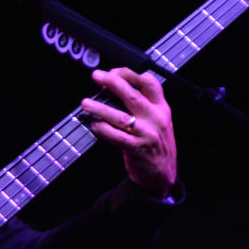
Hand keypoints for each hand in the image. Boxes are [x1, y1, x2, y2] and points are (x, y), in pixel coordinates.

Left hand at [81, 67, 177, 198]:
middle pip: (132, 94)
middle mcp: (155, 118)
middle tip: (97, 77)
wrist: (162, 176)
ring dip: (99, 107)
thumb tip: (118, 89)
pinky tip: (94, 125)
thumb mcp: (160, 122)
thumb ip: (146, 106)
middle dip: (112, 82)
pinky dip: (102, 129)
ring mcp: (146, 133)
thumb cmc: (157, 147)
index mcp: (162, 109)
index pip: (150, 83)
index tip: (114, 71)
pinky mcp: (136, 148)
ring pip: (119, 115)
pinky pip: (115, 135)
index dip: (130, 74)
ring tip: (86, 103)